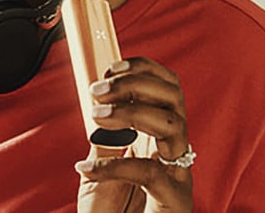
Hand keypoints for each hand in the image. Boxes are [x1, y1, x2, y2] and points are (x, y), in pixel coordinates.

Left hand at [75, 57, 192, 212]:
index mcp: (160, 137)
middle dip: (136, 83)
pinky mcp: (174, 201)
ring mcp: (178, 175)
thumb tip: (96, 106)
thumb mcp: (102, 170)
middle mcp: (175, 150)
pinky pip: (150, 171)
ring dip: (132, 112)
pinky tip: (86, 167)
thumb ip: (104, 140)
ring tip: (97, 117)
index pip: (169, 88)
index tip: (113, 66)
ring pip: (172, 124)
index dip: (145, 69)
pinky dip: (114, 165)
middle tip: (98, 90)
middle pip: (174, 97)